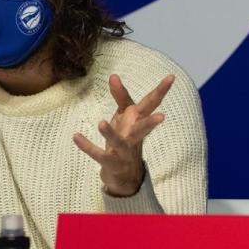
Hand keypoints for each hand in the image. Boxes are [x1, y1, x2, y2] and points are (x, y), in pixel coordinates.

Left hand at [73, 74, 174, 196]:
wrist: (125, 174)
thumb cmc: (126, 137)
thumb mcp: (124, 115)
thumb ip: (120, 96)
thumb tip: (113, 75)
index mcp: (138, 121)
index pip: (150, 103)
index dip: (161, 90)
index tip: (171, 77)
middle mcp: (134, 135)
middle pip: (144, 127)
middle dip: (152, 123)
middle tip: (162, 117)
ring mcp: (124, 151)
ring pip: (120, 142)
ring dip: (110, 133)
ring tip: (101, 122)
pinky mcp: (111, 162)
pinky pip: (98, 154)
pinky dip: (87, 146)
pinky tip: (76, 136)